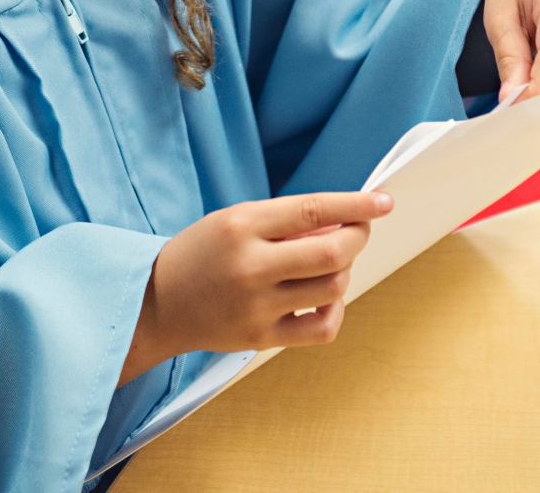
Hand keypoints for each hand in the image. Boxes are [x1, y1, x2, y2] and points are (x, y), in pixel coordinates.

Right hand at [120, 191, 393, 383]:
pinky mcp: (261, 338)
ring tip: (331, 261)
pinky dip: (335, 309)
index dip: (355, 205)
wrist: (156, 303)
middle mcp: (251, 266)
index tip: (383, 202)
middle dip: (358, 238)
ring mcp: (257, 306)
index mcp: (241, 226)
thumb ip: (285, 223)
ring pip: (333, 288)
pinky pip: (322, 327)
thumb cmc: (200, 254)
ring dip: (345, 270)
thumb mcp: (234, 220)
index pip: (313, 210)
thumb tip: (343, 226)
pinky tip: (324, 297)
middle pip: (332, 253)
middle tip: (359, 231)